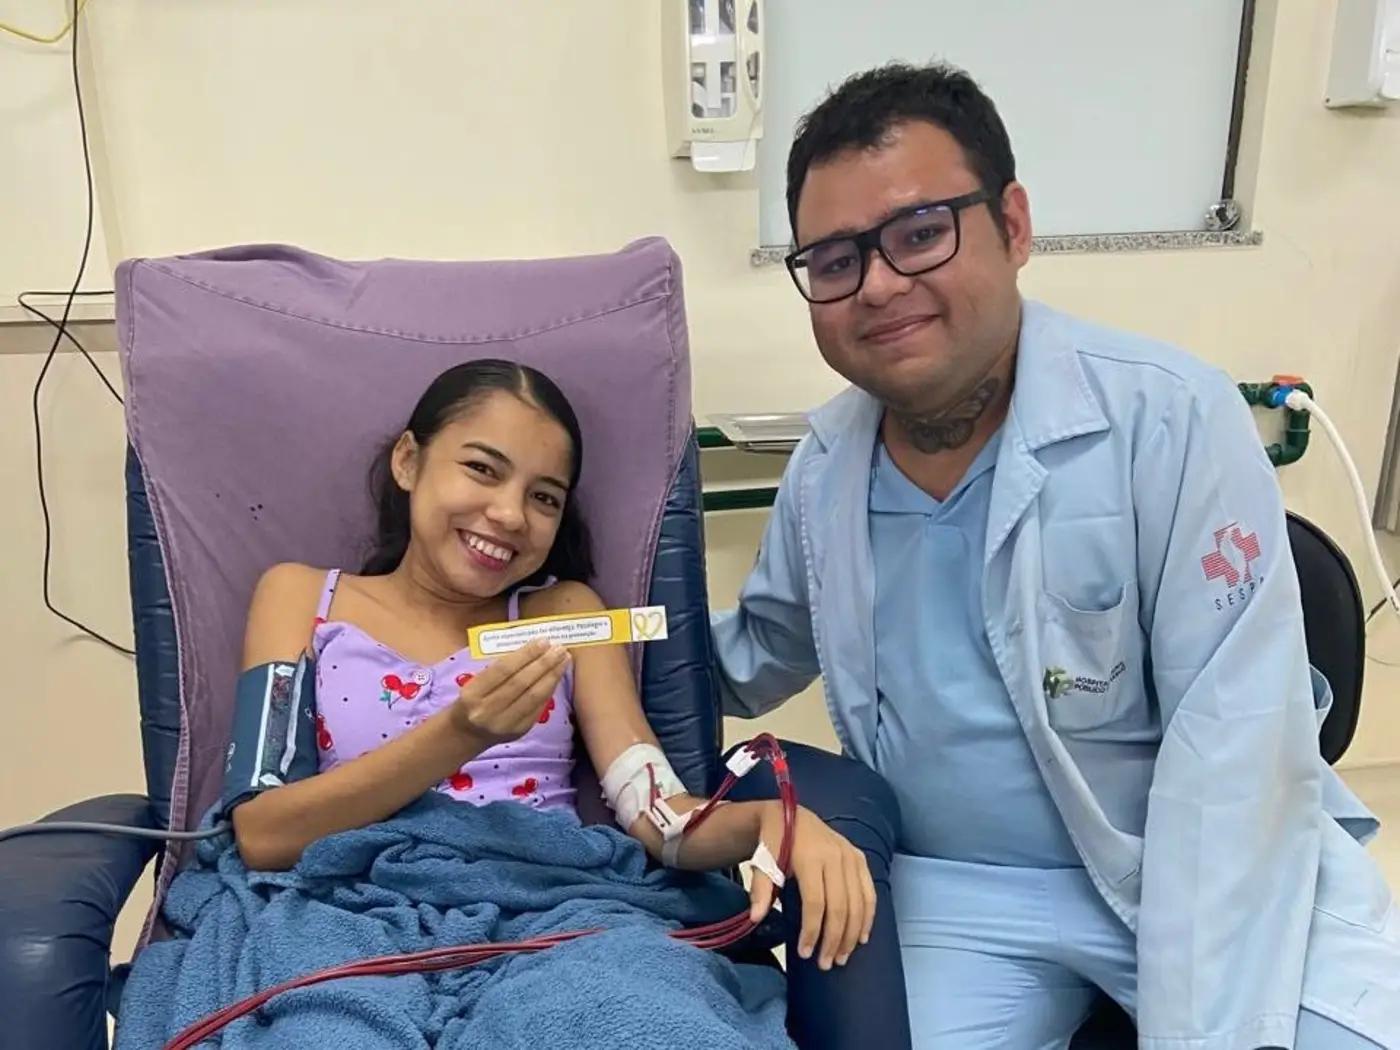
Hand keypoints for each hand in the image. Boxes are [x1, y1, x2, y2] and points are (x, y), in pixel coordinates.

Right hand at [449, 639, 568, 746]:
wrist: (468, 733)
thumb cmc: (473, 699)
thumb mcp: (475, 682)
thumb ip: (499, 668)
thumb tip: (534, 649)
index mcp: (473, 694)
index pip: (503, 670)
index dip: (525, 654)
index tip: (543, 641)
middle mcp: (487, 711)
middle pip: (521, 683)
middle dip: (543, 663)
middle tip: (559, 648)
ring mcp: (505, 724)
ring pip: (533, 696)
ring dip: (552, 675)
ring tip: (564, 659)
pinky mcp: (519, 731)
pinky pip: (538, 707)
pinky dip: (549, 689)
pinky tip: (556, 676)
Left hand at [748, 802, 876, 970]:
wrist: (792, 815)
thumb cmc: (774, 841)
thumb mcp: (762, 859)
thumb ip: (761, 888)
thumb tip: (755, 917)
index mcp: (809, 856)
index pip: (815, 902)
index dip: (811, 930)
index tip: (804, 953)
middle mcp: (835, 856)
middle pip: (840, 907)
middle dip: (834, 939)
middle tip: (826, 964)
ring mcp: (850, 856)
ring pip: (858, 903)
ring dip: (852, 934)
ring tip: (842, 957)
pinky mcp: (859, 858)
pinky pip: (869, 892)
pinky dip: (868, 917)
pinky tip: (861, 937)